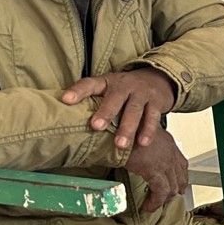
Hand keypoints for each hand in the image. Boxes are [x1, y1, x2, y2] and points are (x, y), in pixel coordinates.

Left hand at [62, 68, 176, 149]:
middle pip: (115, 98)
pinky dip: (148, 131)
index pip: (90, 84)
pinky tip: (143, 143)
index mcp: (108, 82)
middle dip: (106, 113)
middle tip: (96, 126)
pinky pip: (152, 118)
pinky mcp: (156, 103)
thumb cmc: (126, 90)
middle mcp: (125, 85)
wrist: (158, 79)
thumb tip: (66, 120)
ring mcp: (142, 93)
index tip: (66, 100)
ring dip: (127, 128)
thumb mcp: (108, 89)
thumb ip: (92, 100)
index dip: (78, 91)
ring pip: (134, 111)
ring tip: (120, 145)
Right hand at [124, 128, 188, 211]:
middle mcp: (170, 151)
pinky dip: (155, 202)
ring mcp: (165, 161)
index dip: (180, 176)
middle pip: (180, 176)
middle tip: (168, 198)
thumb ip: (144, 146)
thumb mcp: (139, 135)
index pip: (181, 163)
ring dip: (164, 199)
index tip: (178, 184)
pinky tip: (148, 207)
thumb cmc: (120, 131)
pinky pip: (160, 192)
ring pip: (172, 187)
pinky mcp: (155, 171)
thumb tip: (140, 156)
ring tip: (154, 205)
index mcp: (167, 142)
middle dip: (175, 189)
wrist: (114, 131)